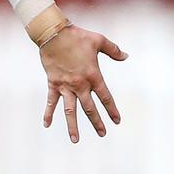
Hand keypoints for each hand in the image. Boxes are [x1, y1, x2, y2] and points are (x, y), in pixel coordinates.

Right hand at [40, 24, 128, 142]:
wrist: (54, 34)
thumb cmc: (78, 36)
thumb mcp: (99, 41)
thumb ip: (114, 50)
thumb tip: (126, 56)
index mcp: (93, 75)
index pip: (105, 97)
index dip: (112, 110)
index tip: (117, 121)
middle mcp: (80, 84)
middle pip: (89, 108)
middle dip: (97, 122)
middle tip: (102, 134)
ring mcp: (65, 86)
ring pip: (70, 111)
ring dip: (73, 126)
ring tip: (75, 140)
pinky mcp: (53, 84)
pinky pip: (51, 102)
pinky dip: (49, 113)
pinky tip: (47, 125)